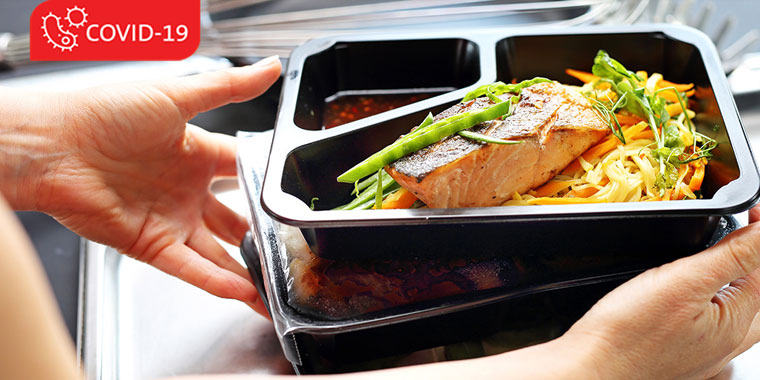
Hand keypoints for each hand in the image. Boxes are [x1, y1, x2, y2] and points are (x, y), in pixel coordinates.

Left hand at [3, 56, 280, 314]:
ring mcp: (171, 220)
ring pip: (219, 253)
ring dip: (248, 274)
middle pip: (236, 221)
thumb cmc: (105, 114)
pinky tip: (244, 293)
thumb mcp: (177, 95)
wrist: (53, 146)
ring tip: (278, 290)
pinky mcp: (151, 245)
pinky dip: (217, 281)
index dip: (272, 185)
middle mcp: (187, 190)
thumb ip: (228, 88)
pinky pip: (191, 268)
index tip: (302, 198)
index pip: (245, 172)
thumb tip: (271, 69)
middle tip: (295, 253)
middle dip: (264, 239)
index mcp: (197, 154)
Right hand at [564, 205, 759, 378]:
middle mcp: (726, 344)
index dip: (757, 234)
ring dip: (730, 280)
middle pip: (755, 292)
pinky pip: (707, 324)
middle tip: (734, 233)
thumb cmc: (628, 335)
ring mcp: (703, 353)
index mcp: (736, 323)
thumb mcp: (684, 282)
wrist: (592, 369)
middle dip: (749, 261)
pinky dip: (706, 300)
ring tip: (708, 257)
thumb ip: (733, 254)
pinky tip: (684, 294)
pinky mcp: (678, 355)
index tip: (748, 211)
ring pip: (733, 310)